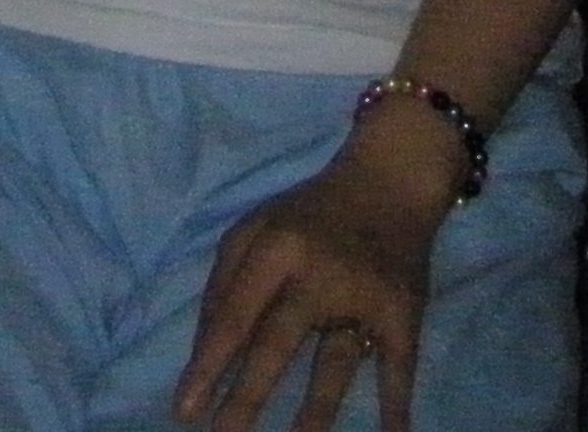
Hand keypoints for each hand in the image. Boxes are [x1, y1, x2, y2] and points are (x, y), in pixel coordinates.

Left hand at [176, 132, 448, 431]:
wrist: (390, 180)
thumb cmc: (309, 215)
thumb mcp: (255, 226)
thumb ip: (224, 281)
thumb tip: (204, 350)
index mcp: (274, 247)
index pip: (235, 315)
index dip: (207, 364)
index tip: (184, 411)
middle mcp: (317, 272)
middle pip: (277, 342)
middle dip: (247, 396)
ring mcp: (364, 295)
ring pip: (335, 363)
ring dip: (315, 413)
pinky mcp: (403, 311)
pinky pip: (398, 366)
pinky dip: (396, 405)